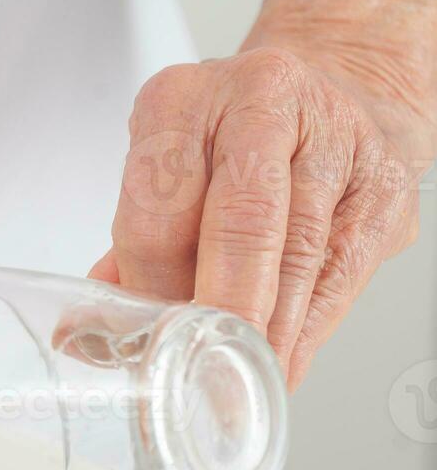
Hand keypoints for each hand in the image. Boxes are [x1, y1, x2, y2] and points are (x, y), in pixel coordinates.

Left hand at [95, 47, 427, 388]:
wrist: (331, 92)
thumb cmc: (229, 146)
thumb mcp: (164, 173)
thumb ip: (128, 251)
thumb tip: (86, 334)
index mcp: (183, 100)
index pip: (158, 207)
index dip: (152, 286)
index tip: (151, 339)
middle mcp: (263, 102)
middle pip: (239, 223)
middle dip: (221, 308)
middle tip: (204, 369)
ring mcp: (336, 137)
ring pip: (298, 253)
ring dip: (267, 330)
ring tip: (240, 377)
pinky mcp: (384, 182)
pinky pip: (341, 271)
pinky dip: (308, 328)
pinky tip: (283, 361)